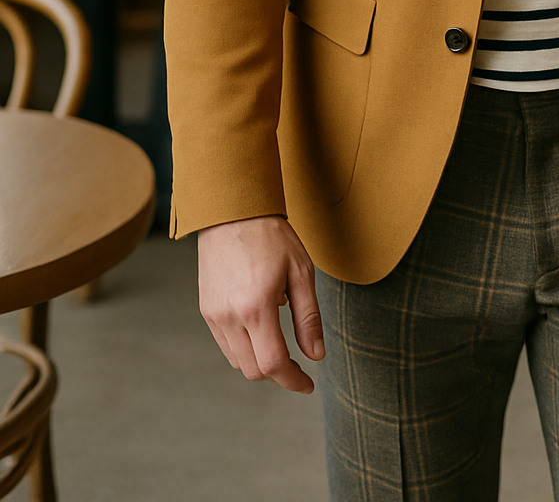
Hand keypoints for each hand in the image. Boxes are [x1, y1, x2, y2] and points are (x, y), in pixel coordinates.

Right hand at [198, 214, 324, 393]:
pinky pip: (226, 344)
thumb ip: (309, 318)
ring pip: (238, 361)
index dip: (293, 381)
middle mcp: (230, 316)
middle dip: (278, 374)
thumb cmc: (272, 237)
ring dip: (260, 363)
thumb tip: (316, 355)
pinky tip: (260, 329)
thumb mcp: (301, 272)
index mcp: (256, 307)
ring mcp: (214, 314)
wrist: (232, 211)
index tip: (307, 384)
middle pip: (254, 370)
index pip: (273, 364)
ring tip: (279, 344)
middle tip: (297, 365)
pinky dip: (245, 349)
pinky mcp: (206, 309)